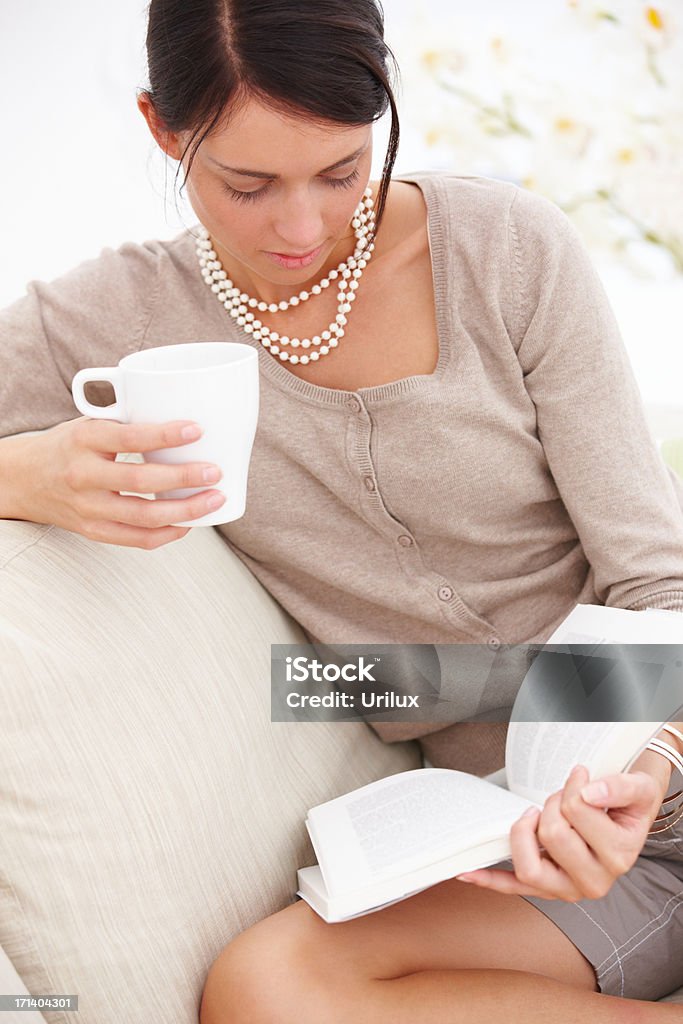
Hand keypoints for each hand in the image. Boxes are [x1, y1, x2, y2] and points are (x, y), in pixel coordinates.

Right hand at [16, 416, 225, 547]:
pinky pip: (137, 540)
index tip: (196, 430)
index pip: (128, 437)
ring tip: (214, 500)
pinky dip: (167, 533)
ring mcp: (87, 508)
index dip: (164, 435)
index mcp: (84, 440)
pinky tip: (189, 523)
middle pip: (140, 481)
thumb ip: (127, 425)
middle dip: (184, 478)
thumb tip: (183, 426)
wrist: (23, 480)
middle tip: (214, 472)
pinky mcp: (93, 531)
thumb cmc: (68, 447)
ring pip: (143, 517)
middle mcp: (83, 476)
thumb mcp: (89, 425)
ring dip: (185, 511)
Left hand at [455, 763, 666, 900]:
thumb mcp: (639, 788)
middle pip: (552, 835)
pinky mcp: (546, 888)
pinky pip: (512, 887)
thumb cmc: (629, 804)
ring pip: (529, 866)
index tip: (581, 779)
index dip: (573, 787)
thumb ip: (619, 787)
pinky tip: (467, 873)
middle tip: (561, 796)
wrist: (627, 819)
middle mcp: (594, 882)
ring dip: (525, 830)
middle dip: (552, 804)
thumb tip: (589, 793)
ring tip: (537, 814)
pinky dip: (490, 880)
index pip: (578, 812)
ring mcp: (567, 889)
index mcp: (619, 857)